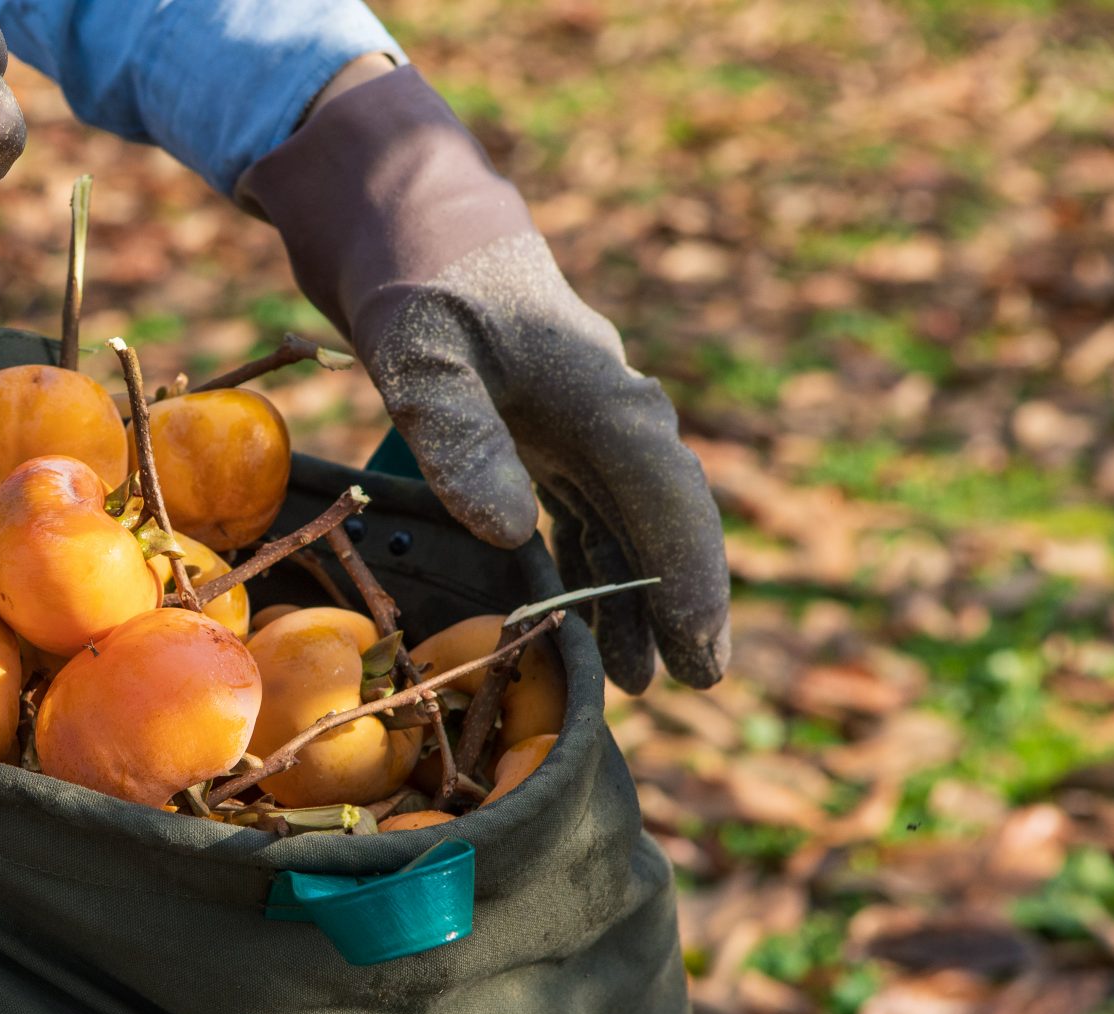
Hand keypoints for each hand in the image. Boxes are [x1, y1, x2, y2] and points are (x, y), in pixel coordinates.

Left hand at [241, 67, 729, 692]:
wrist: (412, 227)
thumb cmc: (419, 285)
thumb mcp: (421, 356)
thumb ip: (460, 437)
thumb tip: (507, 533)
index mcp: (601, 394)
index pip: (666, 498)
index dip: (689, 579)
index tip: (701, 653)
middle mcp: (610, 412)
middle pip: (662, 519)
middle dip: (680, 602)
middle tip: (693, 684)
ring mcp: (584, 426)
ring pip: (627, 525)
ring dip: (634, 597)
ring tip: (637, 679)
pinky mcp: (550, 438)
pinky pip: (588, 515)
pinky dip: (592, 569)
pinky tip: (588, 623)